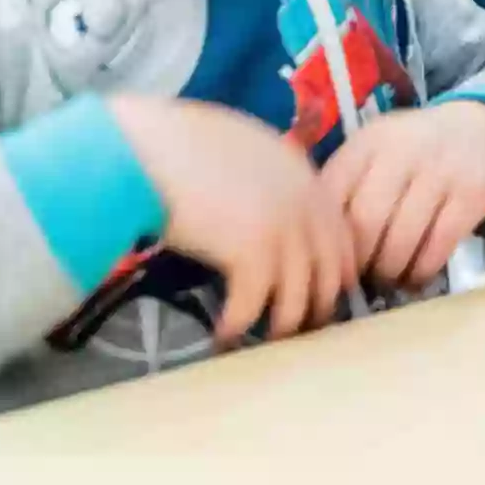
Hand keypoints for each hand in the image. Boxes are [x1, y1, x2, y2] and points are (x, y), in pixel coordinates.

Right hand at [109, 95, 354, 344]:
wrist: (145, 148)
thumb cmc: (176, 142)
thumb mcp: (239, 147)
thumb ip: (266, 177)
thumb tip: (264, 209)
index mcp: (302, 173)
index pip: (339, 235)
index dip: (332, 270)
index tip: (318, 293)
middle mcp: (305, 200)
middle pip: (329, 272)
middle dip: (315, 307)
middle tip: (295, 331)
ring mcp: (283, 228)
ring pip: (297, 298)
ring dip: (280, 326)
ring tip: (262, 342)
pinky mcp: (252, 254)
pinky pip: (253, 307)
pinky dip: (238, 326)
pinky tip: (222, 335)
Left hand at [321, 102, 484, 290]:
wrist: (482, 131)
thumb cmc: (414, 154)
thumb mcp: (377, 153)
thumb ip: (346, 187)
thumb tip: (319, 249)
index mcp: (367, 142)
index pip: (331, 196)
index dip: (327, 238)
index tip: (330, 261)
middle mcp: (401, 151)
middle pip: (364, 222)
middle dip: (359, 260)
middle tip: (361, 277)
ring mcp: (439, 170)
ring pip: (401, 240)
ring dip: (390, 271)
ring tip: (388, 278)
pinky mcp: (472, 193)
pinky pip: (438, 246)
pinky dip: (422, 270)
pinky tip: (417, 275)